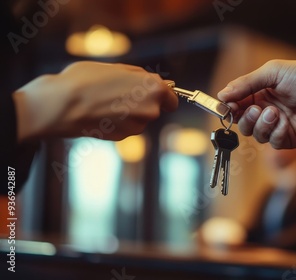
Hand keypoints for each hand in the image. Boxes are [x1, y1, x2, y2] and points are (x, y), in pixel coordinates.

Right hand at [13, 61, 177, 141]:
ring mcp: (137, 125)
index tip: (153, 96)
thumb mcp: (116, 68)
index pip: (171, 98)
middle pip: (155, 109)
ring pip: (140, 119)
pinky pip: (126, 128)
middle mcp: (151, 109)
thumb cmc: (85, 80)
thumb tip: (156, 82)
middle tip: (118, 94)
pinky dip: (118, 123)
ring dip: (128, 113)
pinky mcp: (124, 137)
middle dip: (142, 103)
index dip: (163, 96)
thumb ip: (140, 76)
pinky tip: (100, 114)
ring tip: (104, 102)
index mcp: (153, 88)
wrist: (61, 105)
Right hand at [217, 60, 295, 148]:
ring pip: (254, 134)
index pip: (235, 101)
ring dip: (260, 124)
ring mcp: (276, 125)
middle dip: (243, 117)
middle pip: (241, 121)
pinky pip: (271, 142)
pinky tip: (285, 122)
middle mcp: (265, 109)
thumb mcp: (274, 72)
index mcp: (260, 91)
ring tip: (274, 113)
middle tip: (256, 109)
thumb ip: (247, 83)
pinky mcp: (287, 138)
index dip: (227, 105)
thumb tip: (221, 94)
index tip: (224, 106)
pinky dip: (275, 132)